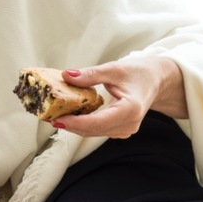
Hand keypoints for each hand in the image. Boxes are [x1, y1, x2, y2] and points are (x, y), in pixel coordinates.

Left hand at [51, 56, 186, 137]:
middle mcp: (129, 125)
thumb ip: (90, 74)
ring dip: (74, 126)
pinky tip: (69, 116)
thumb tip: (66, 76)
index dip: (76, 122)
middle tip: (48, 116)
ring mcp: (126, 130)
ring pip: (93, 132)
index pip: (98, 122)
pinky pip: (98, 130)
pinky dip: (83, 124)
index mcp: (130, 110)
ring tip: (54, 115)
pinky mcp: (120, 130)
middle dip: (70, 125)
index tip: (57, 119)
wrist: (154, 80)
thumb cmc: (137, 72)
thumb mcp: (114, 69)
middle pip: (93, 130)